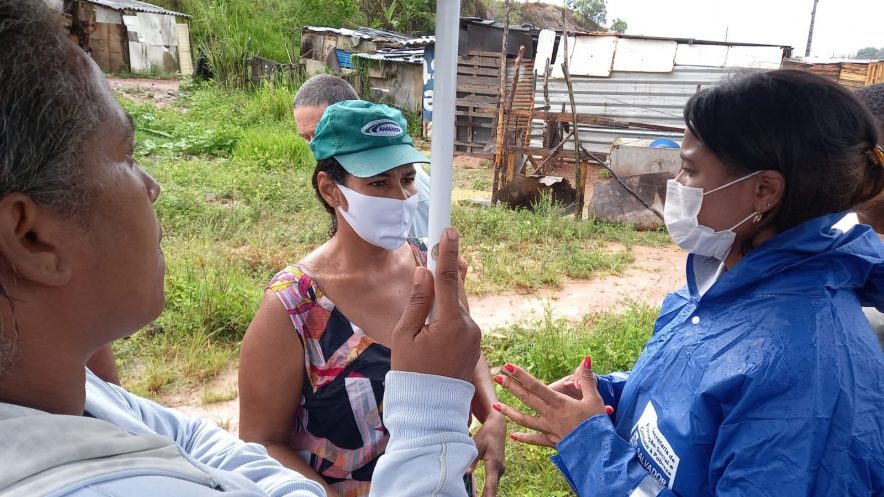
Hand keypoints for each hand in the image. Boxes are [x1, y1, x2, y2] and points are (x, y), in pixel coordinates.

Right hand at [391, 228, 480, 381]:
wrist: (432, 409)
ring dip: (444, 297)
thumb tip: (424, 273)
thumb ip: (417, 302)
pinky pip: (460, 319)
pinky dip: (448, 312)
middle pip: (455, 289)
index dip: (448, 252)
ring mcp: (474, 335)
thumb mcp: (405, 336)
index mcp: (451, 323)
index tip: (450, 229)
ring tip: (429, 301)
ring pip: (458, 305)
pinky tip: (434, 318)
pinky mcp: (474, 343)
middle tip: (440, 247)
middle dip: (444, 273)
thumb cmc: (413, 373)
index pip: (449, 279)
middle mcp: (469, 326)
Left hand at [469, 414, 505, 496]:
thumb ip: (472, 460)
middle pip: (492, 488)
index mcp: (494, 463)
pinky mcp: (498, 468)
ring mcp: (500, 469)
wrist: (498, 427)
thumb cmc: (486, 434)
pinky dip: (489, 488)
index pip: (491, 485)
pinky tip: (482, 494)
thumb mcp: (477, 445)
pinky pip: (493, 481)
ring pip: (493, 485)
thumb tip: (466, 473)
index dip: (488, 496)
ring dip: (487, 493)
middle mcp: (499, 468)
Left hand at [494, 358, 611, 446]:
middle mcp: (550, 415)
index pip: (536, 385)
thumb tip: (586, 359)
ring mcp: (548, 429)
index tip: (508, 366)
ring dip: (509, 412)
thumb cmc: (597, 423)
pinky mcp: (551, 442)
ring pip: (524, 419)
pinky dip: (524, 438)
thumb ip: (587, 379)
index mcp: (559, 403)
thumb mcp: (594, 399)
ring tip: (495, 405)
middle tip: (497, 377)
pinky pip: (535, 440)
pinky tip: (514, 437)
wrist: (599, 451)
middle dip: (511, 387)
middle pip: (526, 399)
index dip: (521, 375)